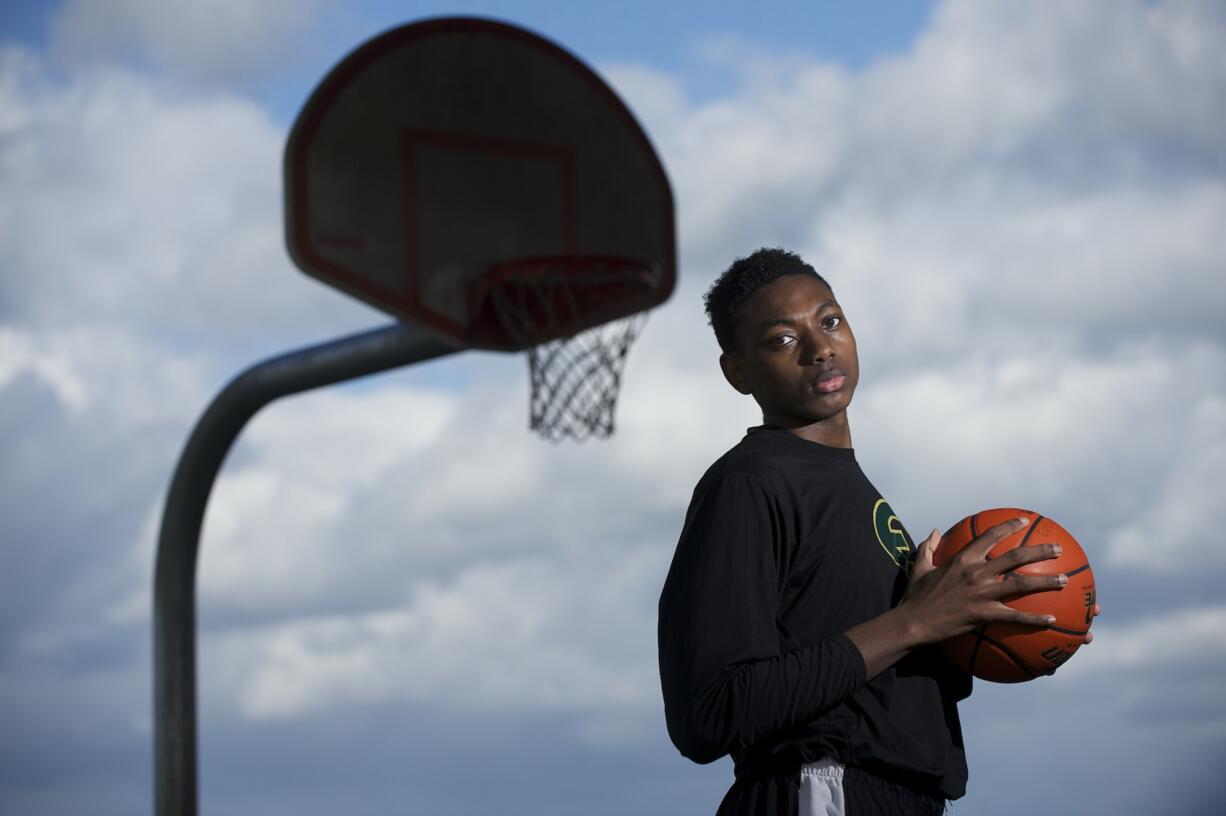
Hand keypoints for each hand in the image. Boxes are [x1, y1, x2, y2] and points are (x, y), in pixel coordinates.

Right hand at [901, 517, 1066, 644]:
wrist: (912, 622)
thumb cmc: (915, 596)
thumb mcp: (920, 567)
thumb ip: (928, 547)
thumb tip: (934, 531)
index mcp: (962, 559)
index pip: (990, 536)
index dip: (1009, 527)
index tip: (1024, 521)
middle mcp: (976, 572)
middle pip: (1015, 557)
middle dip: (1039, 552)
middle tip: (1058, 550)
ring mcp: (981, 593)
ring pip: (1021, 584)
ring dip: (1046, 582)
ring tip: (1064, 581)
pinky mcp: (984, 614)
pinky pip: (1015, 616)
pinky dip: (1035, 618)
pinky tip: (1051, 620)